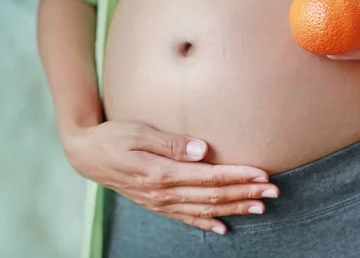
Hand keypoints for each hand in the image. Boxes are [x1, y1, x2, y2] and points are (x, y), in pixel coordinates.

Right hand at [61, 120, 278, 234]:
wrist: (86, 154)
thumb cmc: (113, 137)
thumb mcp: (139, 132)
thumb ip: (170, 142)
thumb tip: (202, 150)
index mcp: (161, 173)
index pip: (209, 177)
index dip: (239, 177)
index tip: (263, 175)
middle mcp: (163, 193)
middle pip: (213, 195)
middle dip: (246, 194)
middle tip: (274, 192)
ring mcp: (160, 202)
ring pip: (204, 210)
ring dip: (234, 208)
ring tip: (260, 208)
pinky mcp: (156, 204)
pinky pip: (186, 219)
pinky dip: (206, 224)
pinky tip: (223, 228)